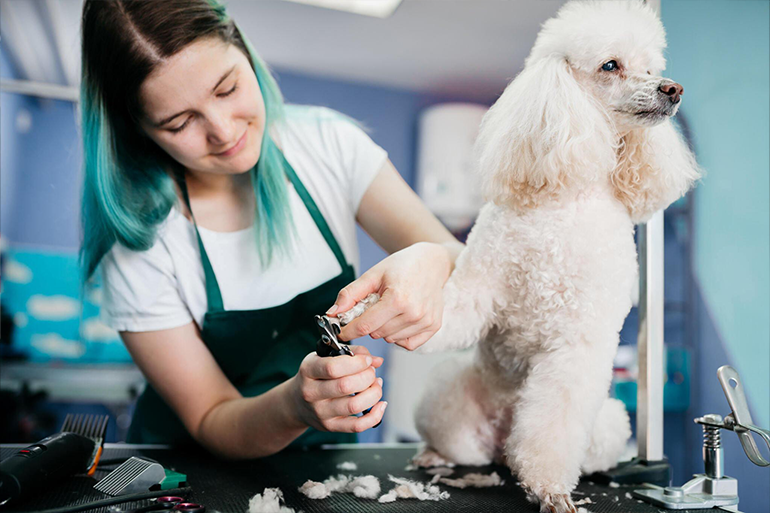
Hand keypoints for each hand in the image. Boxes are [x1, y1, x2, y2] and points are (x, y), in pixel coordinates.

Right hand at [290, 345, 386, 432]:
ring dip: (374, 393)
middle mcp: (311, 393)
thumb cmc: (316, 375)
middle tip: (371, 372)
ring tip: (376, 385)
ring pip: (354, 406)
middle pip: (345, 386)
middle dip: (367, 377)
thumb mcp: (325, 357)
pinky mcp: (330, 426)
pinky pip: (357, 426)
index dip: (356, 363)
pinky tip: (380, 404)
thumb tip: (376, 360)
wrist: (296, 402)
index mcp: (308, 371)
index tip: (367, 360)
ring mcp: (320, 412)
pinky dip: (374, 416)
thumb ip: (352, 353)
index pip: (333, 368)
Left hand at [330, 242, 451, 350]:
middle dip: (369, 324)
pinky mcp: (433, 326)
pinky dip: (399, 336)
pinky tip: (400, 319)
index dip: (349, 330)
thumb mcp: (373, 274)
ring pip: (390, 339)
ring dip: (384, 329)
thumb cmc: (402, 266)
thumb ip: (351, 294)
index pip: (365, 325)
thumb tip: (332, 313)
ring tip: (389, 310)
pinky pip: (407, 344)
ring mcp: (425, 321)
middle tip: (373, 307)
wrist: (431, 262)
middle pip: (377, 333)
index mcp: (397, 299)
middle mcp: (413, 313)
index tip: (341, 331)